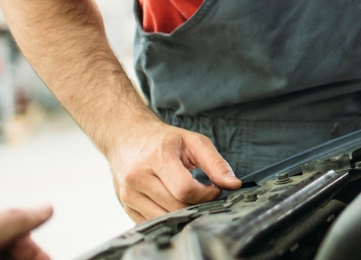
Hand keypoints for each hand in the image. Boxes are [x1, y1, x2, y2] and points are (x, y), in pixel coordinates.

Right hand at [105, 120, 241, 221]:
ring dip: (183, 212)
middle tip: (203, 194)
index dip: (206, 194)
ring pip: (164, 218)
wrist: (127, 137)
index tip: (214, 189)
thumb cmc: (163, 140)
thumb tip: (234, 184)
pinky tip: (173, 202)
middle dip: (196, 204)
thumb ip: (216, 163)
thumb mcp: (193, 141)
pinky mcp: (126, 207)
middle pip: (176, 206)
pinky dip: (168, 216)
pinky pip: (153, 222)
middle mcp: (138, 177)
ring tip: (188, 197)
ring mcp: (129, 194)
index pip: (185, 189)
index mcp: (156, 157)